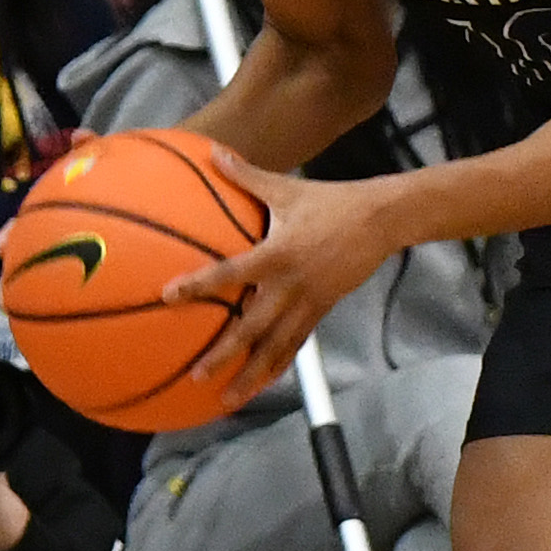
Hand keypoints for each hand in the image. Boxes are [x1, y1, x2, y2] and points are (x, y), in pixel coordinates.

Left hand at [163, 152, 387, 414]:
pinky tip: (263, 383)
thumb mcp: (286, 187)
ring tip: (227, 399)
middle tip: (197, 376)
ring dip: (251, 375)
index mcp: (276, 253)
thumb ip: (246, 175)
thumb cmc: (331, 201)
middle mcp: (290, 285)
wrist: (381, 221)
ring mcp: (308, 302)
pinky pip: (297, 344)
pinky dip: (279, 366)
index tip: (169, 296)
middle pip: (252, 326)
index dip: (199, 284)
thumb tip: (215, 151)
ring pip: (275, 346)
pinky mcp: (322, 310)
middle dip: (224, 354)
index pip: (230, 273)